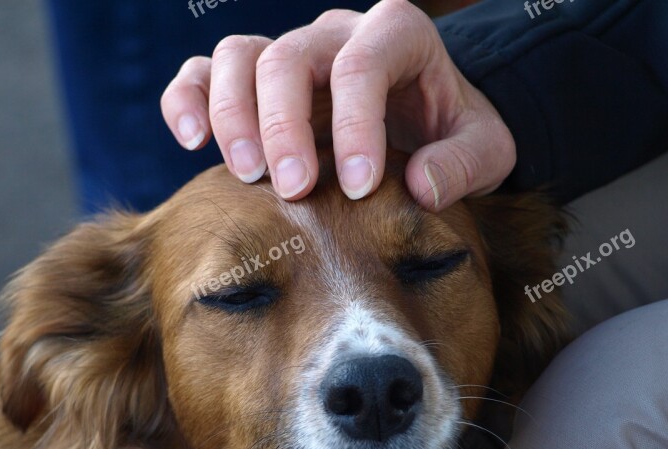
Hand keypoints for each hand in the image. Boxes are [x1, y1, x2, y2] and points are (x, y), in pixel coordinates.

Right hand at [161, 0, 514, 210]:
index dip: (354, 124)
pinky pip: (204, 72)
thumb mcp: (485, 149)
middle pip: (287, 57)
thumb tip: (420, 186)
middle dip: (283, 125)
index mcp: (397, 35)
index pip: (362, 64)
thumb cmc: (452, 133)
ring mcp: (289, 52)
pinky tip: (191, 142)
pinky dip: (188, 100)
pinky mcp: (255, 79)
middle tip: (291, 190)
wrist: (422, 120)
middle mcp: (335, 34)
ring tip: (246, 176)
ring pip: (239, 56)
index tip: (356, 187)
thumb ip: (464, 163)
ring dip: (232, 115)